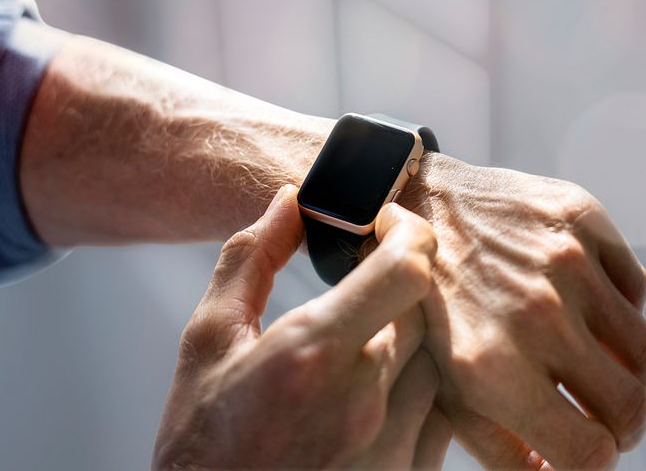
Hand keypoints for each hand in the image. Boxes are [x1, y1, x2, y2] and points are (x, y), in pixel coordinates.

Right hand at [153, 185, 451, 469]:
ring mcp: (394, 442)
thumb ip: (251, 260)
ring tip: (359, 348)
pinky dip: (418, 389)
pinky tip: (372, 395)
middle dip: (398, 286)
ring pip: (436, 358)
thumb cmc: (202, 444)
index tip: (389, 223)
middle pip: (424, 308)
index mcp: (312, 352)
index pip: (407, 271)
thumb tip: (290, 201)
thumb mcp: (208, 341)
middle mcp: (364, 397)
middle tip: (364, 287)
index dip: (409, 232)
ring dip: (409, 339)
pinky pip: (442, 410)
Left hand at [403, 155, 645, 470]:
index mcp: (493, 369)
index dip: (596, 462)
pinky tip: (588, 310)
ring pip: (643, 349)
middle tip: (605, 416)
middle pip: (631, 406)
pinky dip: (621, 310)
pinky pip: (636, 288)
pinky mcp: (583, 219)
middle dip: (623, 425)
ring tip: (597, 364)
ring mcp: (566, 262)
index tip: (589, 450)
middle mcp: (537, 316)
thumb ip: (501, 446)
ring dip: (627, 369)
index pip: (590, 452)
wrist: (409, 203)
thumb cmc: (422, 307)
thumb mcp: (440, 387)